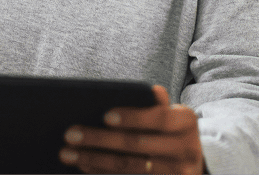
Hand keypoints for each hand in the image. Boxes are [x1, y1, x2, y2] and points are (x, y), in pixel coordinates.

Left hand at [59, 85, 204, 174]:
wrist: (189, 164)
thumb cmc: (168, 131)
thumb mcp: (168, 114)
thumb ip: (153, 103)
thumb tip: (138, 91)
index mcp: (186, 122)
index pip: (159, 118)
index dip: (133, 117)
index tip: (104, 116)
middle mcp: (187, 149)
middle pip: (138, 146)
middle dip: (100, 140)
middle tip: (69, 134)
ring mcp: (178, 173)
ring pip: (131, 168)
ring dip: (94, 160)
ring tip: (68, 153)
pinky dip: (102, 174)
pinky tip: (83, 166)